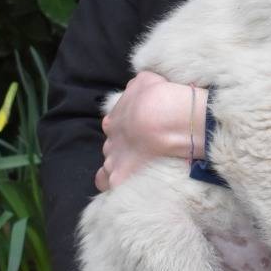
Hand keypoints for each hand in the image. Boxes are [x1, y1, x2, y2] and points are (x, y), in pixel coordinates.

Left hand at [95, 72, 208, 191]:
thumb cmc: (159, 97)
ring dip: (120, 172)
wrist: (165, 118)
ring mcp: (113, 161)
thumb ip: (137, 88)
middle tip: (145, 153)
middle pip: (112, 150)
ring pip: (105, 172)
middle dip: (125, 152)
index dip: (128, 132)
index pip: (114, 129)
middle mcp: (110, 141)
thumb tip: (139, 90)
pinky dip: (119, 189)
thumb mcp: (146, 80)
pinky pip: (110, 187)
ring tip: (139, 175)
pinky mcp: (119, 178)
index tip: (142, 133)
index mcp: (114, 120)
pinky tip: (134, 190)